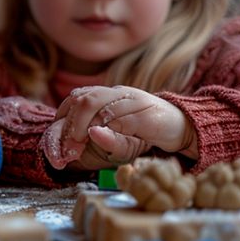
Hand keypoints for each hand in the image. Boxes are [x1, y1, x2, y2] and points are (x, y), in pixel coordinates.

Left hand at [50, 86, 197, 168]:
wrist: (181, 128)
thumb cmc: (143, 132)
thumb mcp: (116, 134)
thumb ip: (96, 133)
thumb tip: (79, 135)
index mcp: (108, 95)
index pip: (76, 98)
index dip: (62, 119)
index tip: (58, 140)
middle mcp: (118, 93)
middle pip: (83, 100)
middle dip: (70, 125)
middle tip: (67, 147)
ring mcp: (133, 101)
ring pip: (97, 105)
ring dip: (81, 128)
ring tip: (77, 146)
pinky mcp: (146, 114)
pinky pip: (121, 120)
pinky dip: (106, 130)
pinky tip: (97, 138)